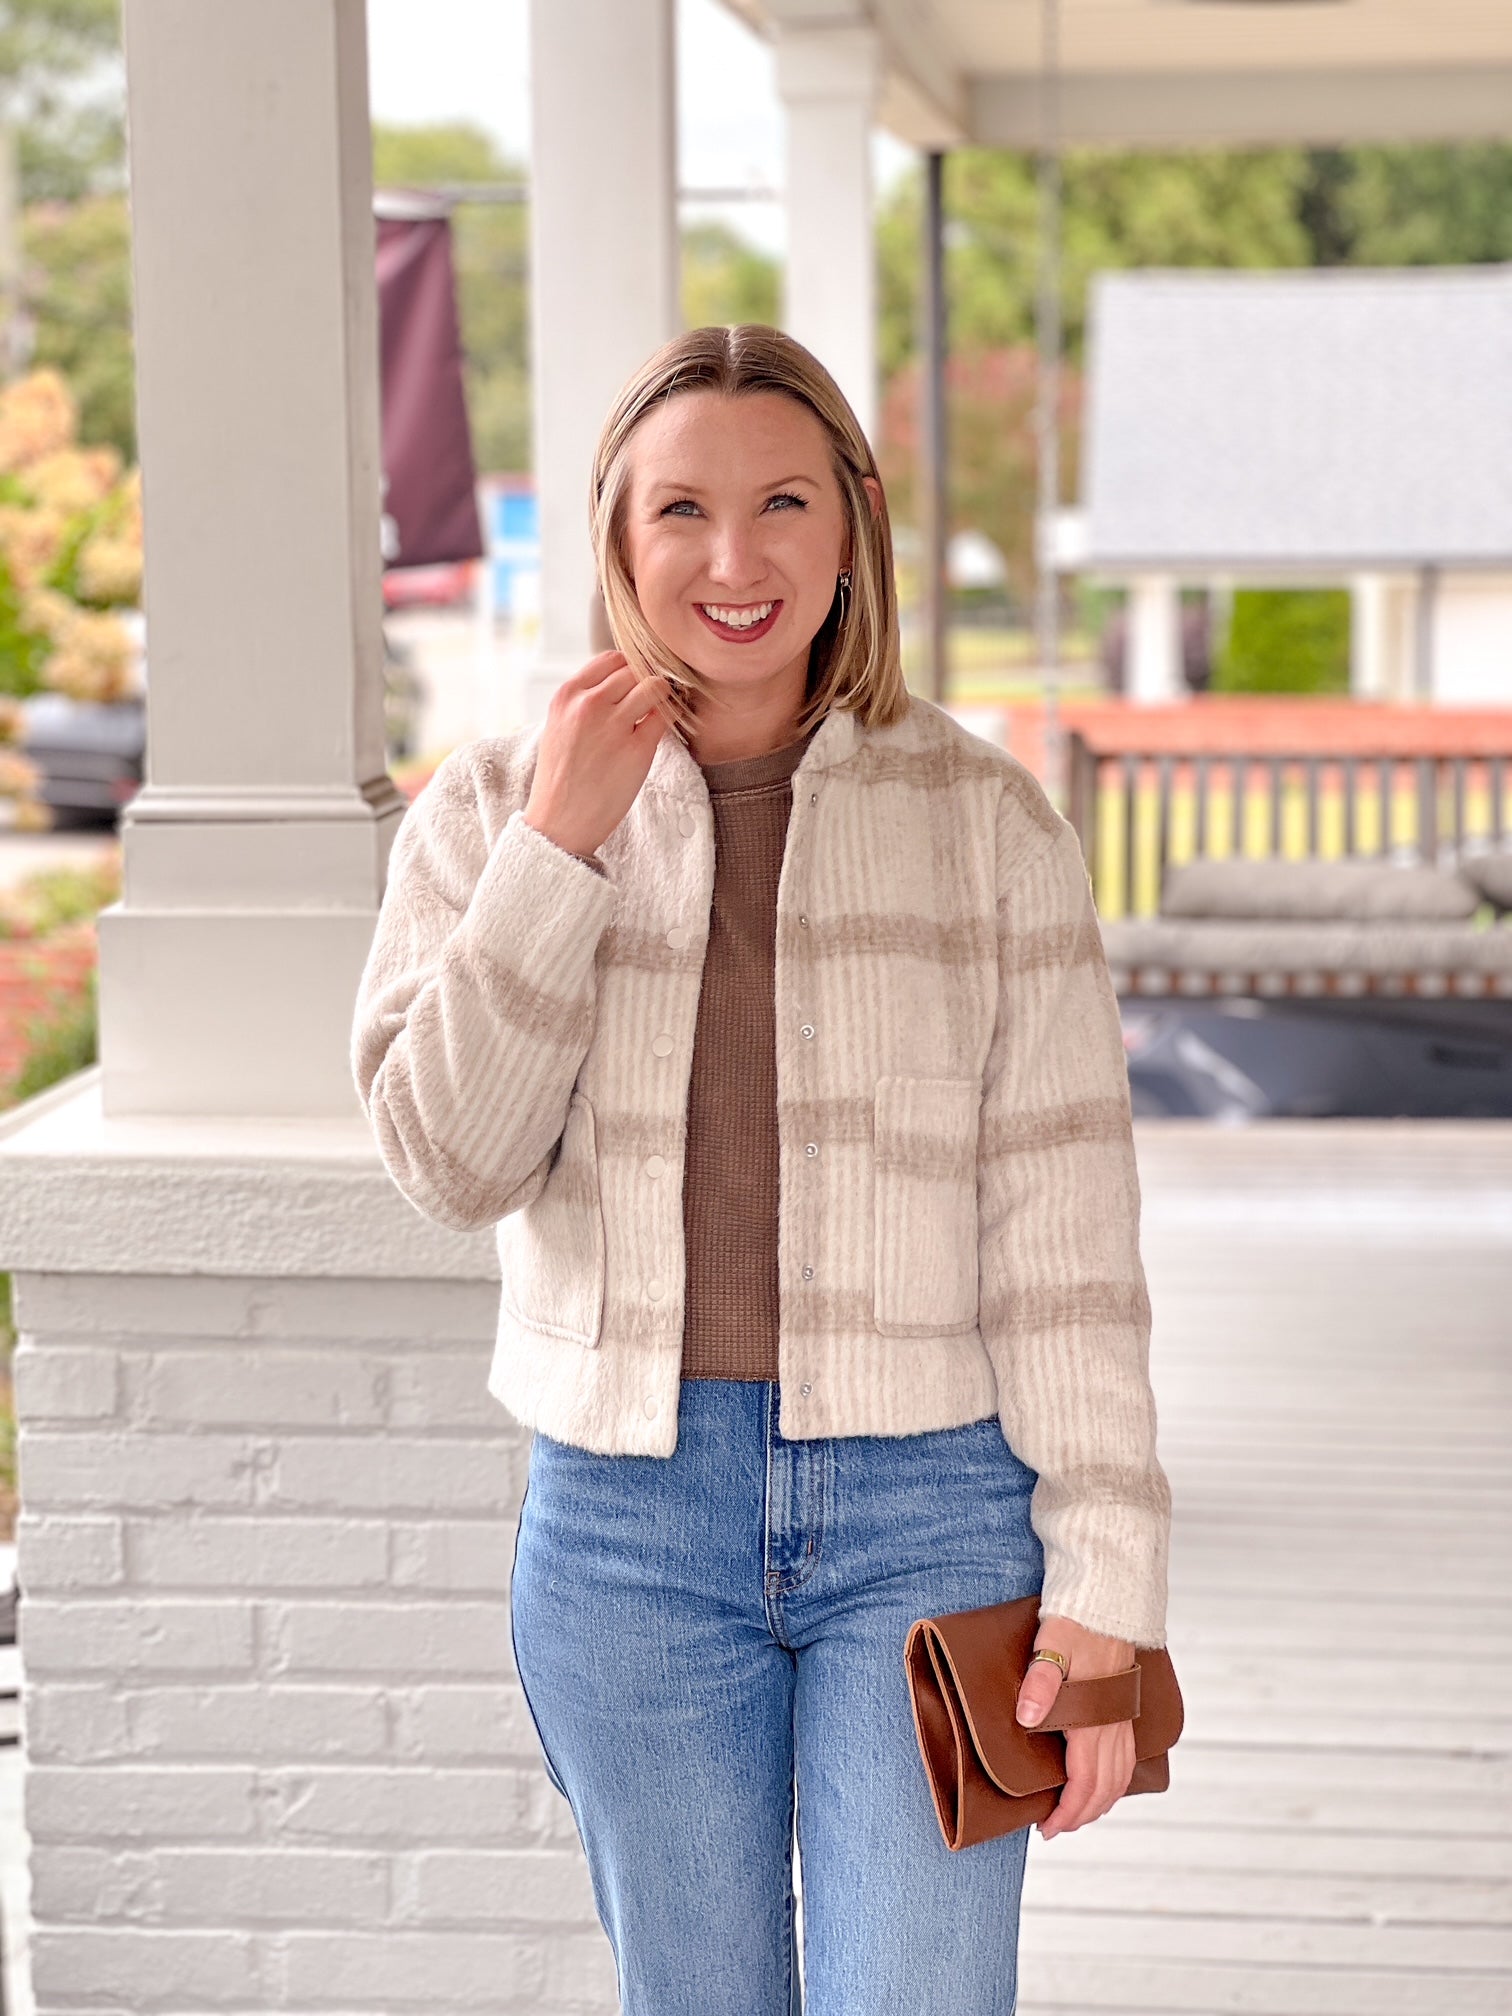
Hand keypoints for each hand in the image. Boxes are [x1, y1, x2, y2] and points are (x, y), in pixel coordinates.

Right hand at [523, 650, 672, 861]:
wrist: (559, 823)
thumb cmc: (560, 778)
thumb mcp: (558, 726)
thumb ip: (583, 701)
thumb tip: (620, 682)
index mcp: (566, 696)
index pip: (610, 659)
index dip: (628, 668)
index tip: (634, 683)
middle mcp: (589, 705)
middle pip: (634, 669)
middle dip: (645, 681)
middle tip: (650, 700)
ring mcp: (614, 726)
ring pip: (654, 686)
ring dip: (661, 696)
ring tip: (657, 713)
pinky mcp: (638, 750)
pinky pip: (665, 717)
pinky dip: (669, 718)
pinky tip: (662, 729)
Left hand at [1015, 1612, 1136, 1840]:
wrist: (1110, 1600)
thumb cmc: (1076, 1623)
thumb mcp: (1051, 1647)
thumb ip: (1040, 1683)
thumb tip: (1027, 1717)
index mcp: (1092, 1719)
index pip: (1083, 1783)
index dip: (1066, 1812)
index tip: (1046, 1828)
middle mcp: (1112, 1725)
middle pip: (1104, 1788)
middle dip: (1082, 1814)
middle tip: (1056, 1828)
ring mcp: (1122, 1717)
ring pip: (1119, 1776)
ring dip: (1100, 1801)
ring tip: (1076, 1812)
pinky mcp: (1124, 1706)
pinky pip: (1125, 1757)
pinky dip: (1115, 1779)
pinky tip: (1102, 1779)